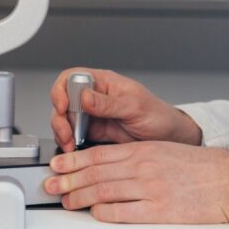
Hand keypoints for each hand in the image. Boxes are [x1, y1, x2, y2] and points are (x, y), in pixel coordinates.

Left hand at [44, 141, 228, 223]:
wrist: (228, 180)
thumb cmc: (197, 167)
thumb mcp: (162, 151)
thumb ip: (134, 156)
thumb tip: (104, 166)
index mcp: (143, 150)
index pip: (98, 154)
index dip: (73, 160)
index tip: (57, 165)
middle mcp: (143, 167)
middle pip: (95, 173)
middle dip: (68, 180)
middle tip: (50, 185)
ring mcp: (150, 189)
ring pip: (103, 191)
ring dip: (79, 197)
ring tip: (65, 201)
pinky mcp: (159, 211)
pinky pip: (122, 212)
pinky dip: (103, 212)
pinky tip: (93, 213)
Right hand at [49, 68, 202, 152]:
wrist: (169, 139)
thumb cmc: (158, 116)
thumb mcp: (134, 107)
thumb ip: (108, 103)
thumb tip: (84, 96)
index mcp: (104, 83)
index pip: (72, 78)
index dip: (62, 90)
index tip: (62, 106)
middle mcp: (94, 97)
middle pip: (63, 100)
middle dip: (59, 117)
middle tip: (66, 133)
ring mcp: (92, 115)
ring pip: (64, 119)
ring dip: (62, 132)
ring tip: (69, 145)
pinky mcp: (93, 133)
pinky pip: (73, 135)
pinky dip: (69, 143)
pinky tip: (73, 150)